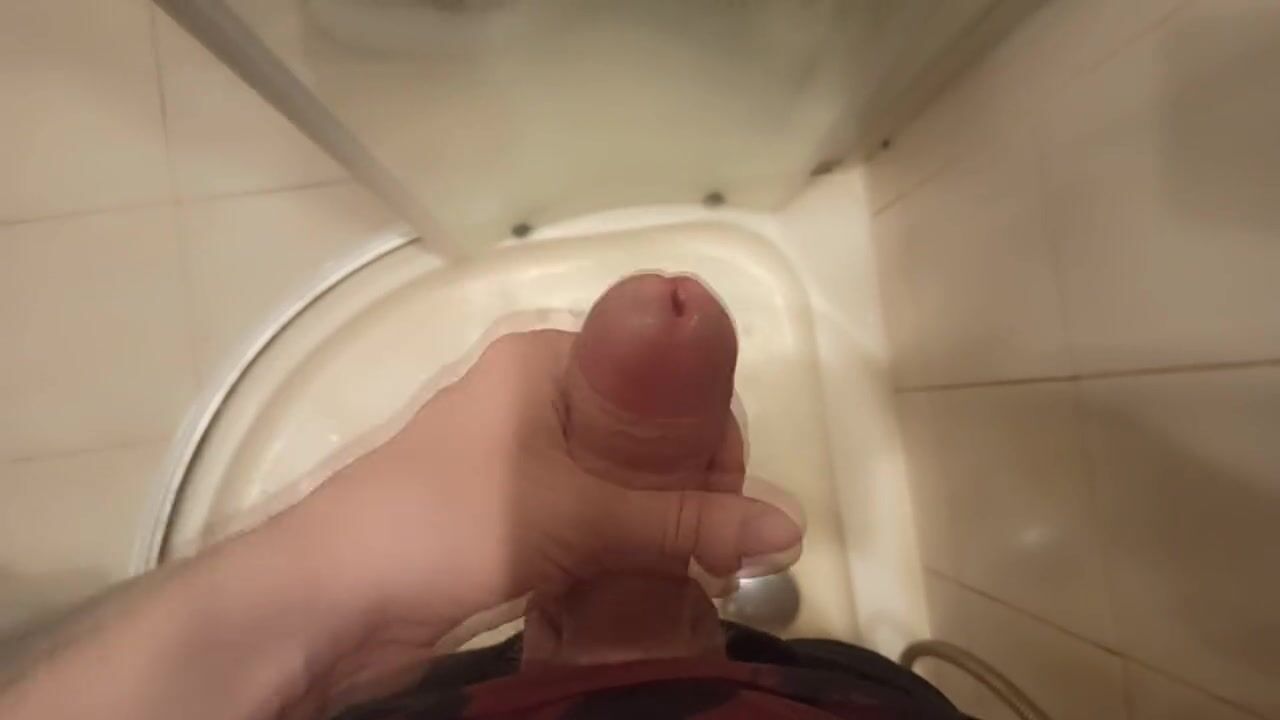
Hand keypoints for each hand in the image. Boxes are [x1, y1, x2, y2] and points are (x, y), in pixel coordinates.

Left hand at [266, 327, 801, 710]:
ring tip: (696, 570)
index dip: (709, 430)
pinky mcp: (504, 515)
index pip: (661, 374)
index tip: (733, 499)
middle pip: (644, 431)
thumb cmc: (448, 521)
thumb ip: (684, 523)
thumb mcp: (579, 515)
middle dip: (689, 487)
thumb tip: (791, 529)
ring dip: (656, 523)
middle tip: (720, 547)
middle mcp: (533, 397)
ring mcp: (515, 458)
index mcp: (545, 359)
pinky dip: (619, 546)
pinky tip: (649, 581)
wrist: (329, 598)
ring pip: (616, 480)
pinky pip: (586, 518)